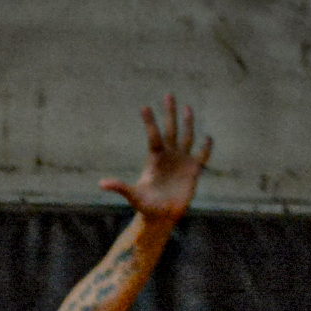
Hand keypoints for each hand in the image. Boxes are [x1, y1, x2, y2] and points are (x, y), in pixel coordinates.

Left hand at [99, 94, 212, 223]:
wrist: (162, 215)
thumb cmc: (146, 205)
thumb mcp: (133, 196)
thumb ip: (120, 188)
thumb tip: (101, 184)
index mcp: (155, 158)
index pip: (154, 136)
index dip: (150, 122)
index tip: (144, 106)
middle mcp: (169, 155)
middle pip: (171, 129)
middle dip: (170, 113)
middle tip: (168, 94)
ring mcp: (182, 161)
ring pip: (186, 137)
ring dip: (188, 123)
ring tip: (188, 107)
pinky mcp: (194, 170)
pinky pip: (202, 155)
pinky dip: (206, 147)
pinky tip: (208, 137)